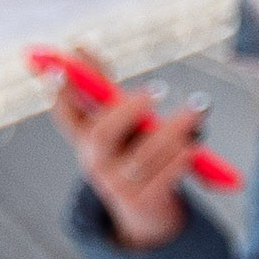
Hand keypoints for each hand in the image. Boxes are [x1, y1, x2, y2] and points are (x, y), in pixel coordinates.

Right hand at [49, 59, 206, 250]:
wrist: (147, 212)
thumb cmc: (133, 153)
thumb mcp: (120, 121)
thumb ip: (104, 88)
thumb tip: (78, 46)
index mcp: (84, 138)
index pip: (65, 114)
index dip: (61, 91)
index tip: (60, 68)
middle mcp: (94, 161)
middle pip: (101, 135)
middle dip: (128, 110)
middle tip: (158, 89)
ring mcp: (116, 185)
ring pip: (142, 156)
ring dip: (173, 130)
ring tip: (197, 109)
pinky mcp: (142, 202)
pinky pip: (163, 178)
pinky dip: (180, 160)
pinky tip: (193, 146)